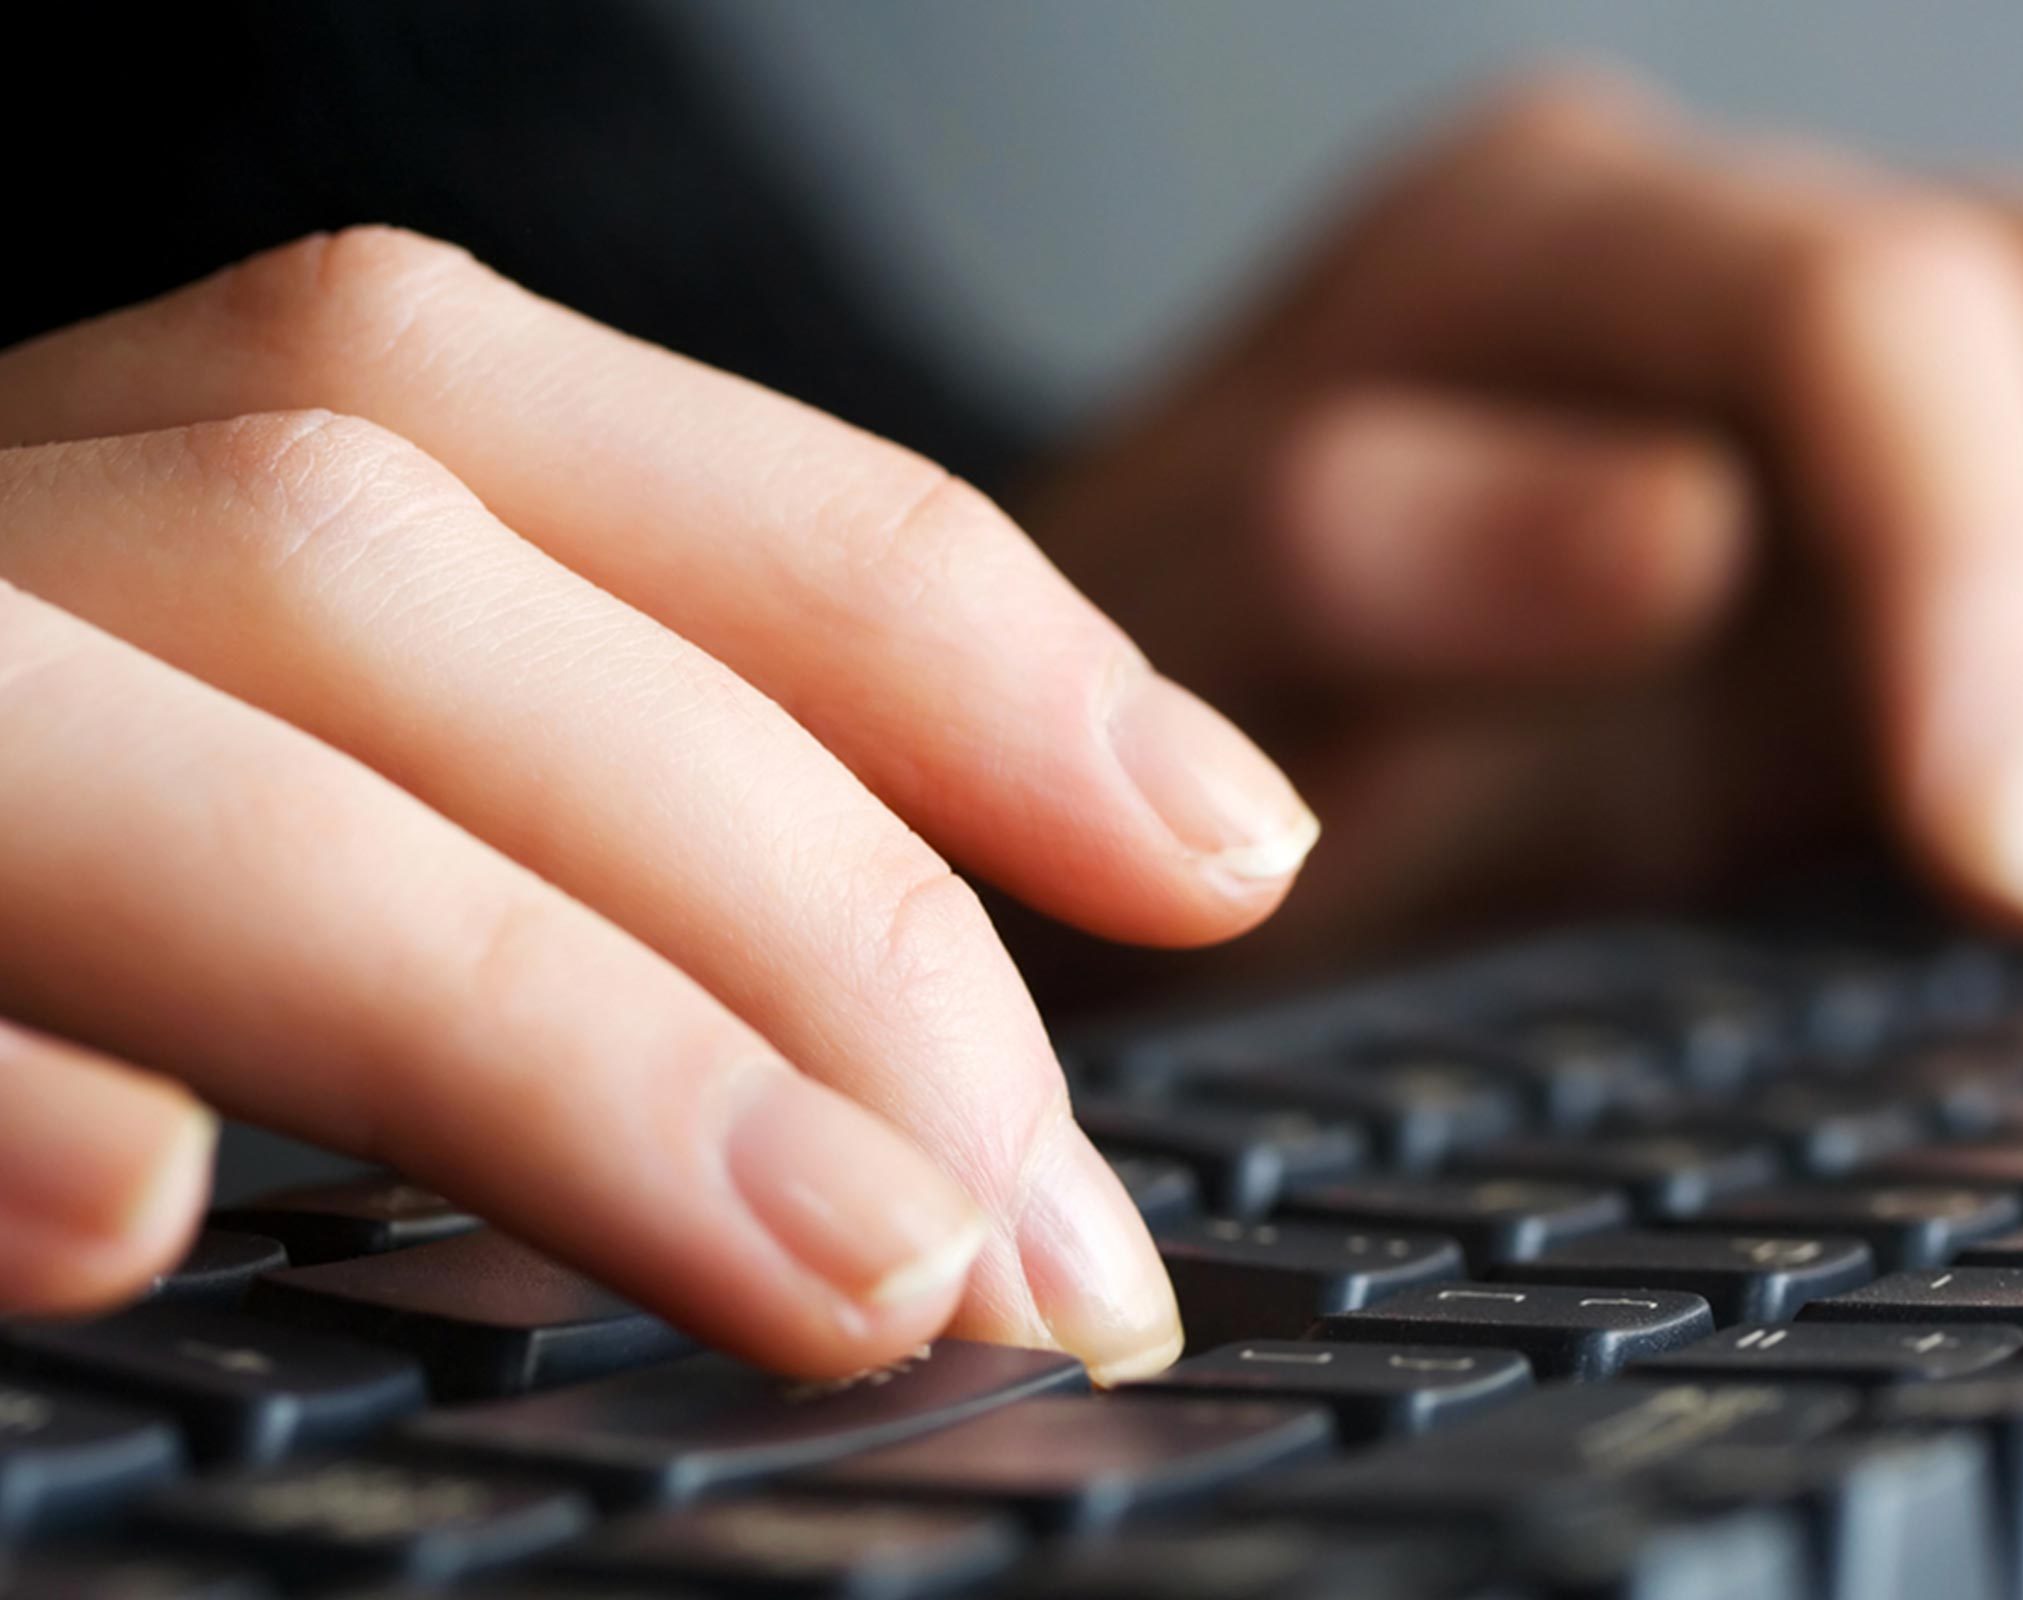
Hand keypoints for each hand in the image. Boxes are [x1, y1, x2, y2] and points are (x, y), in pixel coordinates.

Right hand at [0, 229, 1319, 1378]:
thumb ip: (512, 878)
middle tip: (1057, 1253)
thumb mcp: (257, 838)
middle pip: (384, 555)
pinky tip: (135, 1233)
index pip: (551, 443)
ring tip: (849, 1268)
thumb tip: (907, 1117)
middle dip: (791, 895)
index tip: (1220, 844)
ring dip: (519, 1002)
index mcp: (88, 494)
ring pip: (132, 712)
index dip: (918, 619)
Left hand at [1029, 74, 2022, 984]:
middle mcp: (1748, 250)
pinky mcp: (1989, 482)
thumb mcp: (1169, 663)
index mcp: (1544, 249)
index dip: (1998, 566)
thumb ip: (1365, 559)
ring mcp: (1893, 355)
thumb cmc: (1144, 710)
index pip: (1872, 306)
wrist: (1146, 739)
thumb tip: (1681, 531)